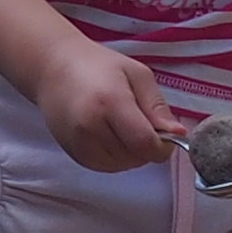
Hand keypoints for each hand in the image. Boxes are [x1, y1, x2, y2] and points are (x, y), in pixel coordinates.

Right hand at [36, 36, 185, 173]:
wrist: (53, 68)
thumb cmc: (98, 66)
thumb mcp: (137, 75)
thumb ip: (157, 107)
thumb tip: (178, 135)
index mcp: (110, 102)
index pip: (145, 143)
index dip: (163, 146)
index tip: (166, 135)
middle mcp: (91, 127)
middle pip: (135, 157)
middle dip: (147, 147)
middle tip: (141, 123)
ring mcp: (79, 143)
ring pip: (121, 166)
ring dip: (132, 154)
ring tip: (123, 127)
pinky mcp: (72, 154)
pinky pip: (105, 167)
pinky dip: (115, 158)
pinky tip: (111, 136)